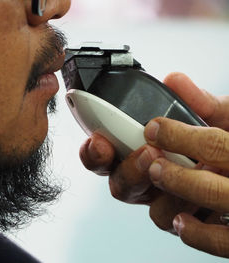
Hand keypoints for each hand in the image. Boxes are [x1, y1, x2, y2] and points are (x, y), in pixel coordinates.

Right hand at [79, 72, 228, 256]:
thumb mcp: (220, 118)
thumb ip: (198, 102)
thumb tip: (175, 81)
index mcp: (143, 151)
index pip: (106, 154)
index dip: (94, 151)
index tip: (99, 140)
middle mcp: (150, 178)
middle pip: (118, 183)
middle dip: (127, 169)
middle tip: (147, 153)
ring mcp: (166, 200)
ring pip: (142, 204)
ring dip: (155, 188)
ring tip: (173, 169)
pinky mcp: (186, 221)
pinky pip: (172, 223)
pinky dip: (178, 210)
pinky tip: (195, 195)